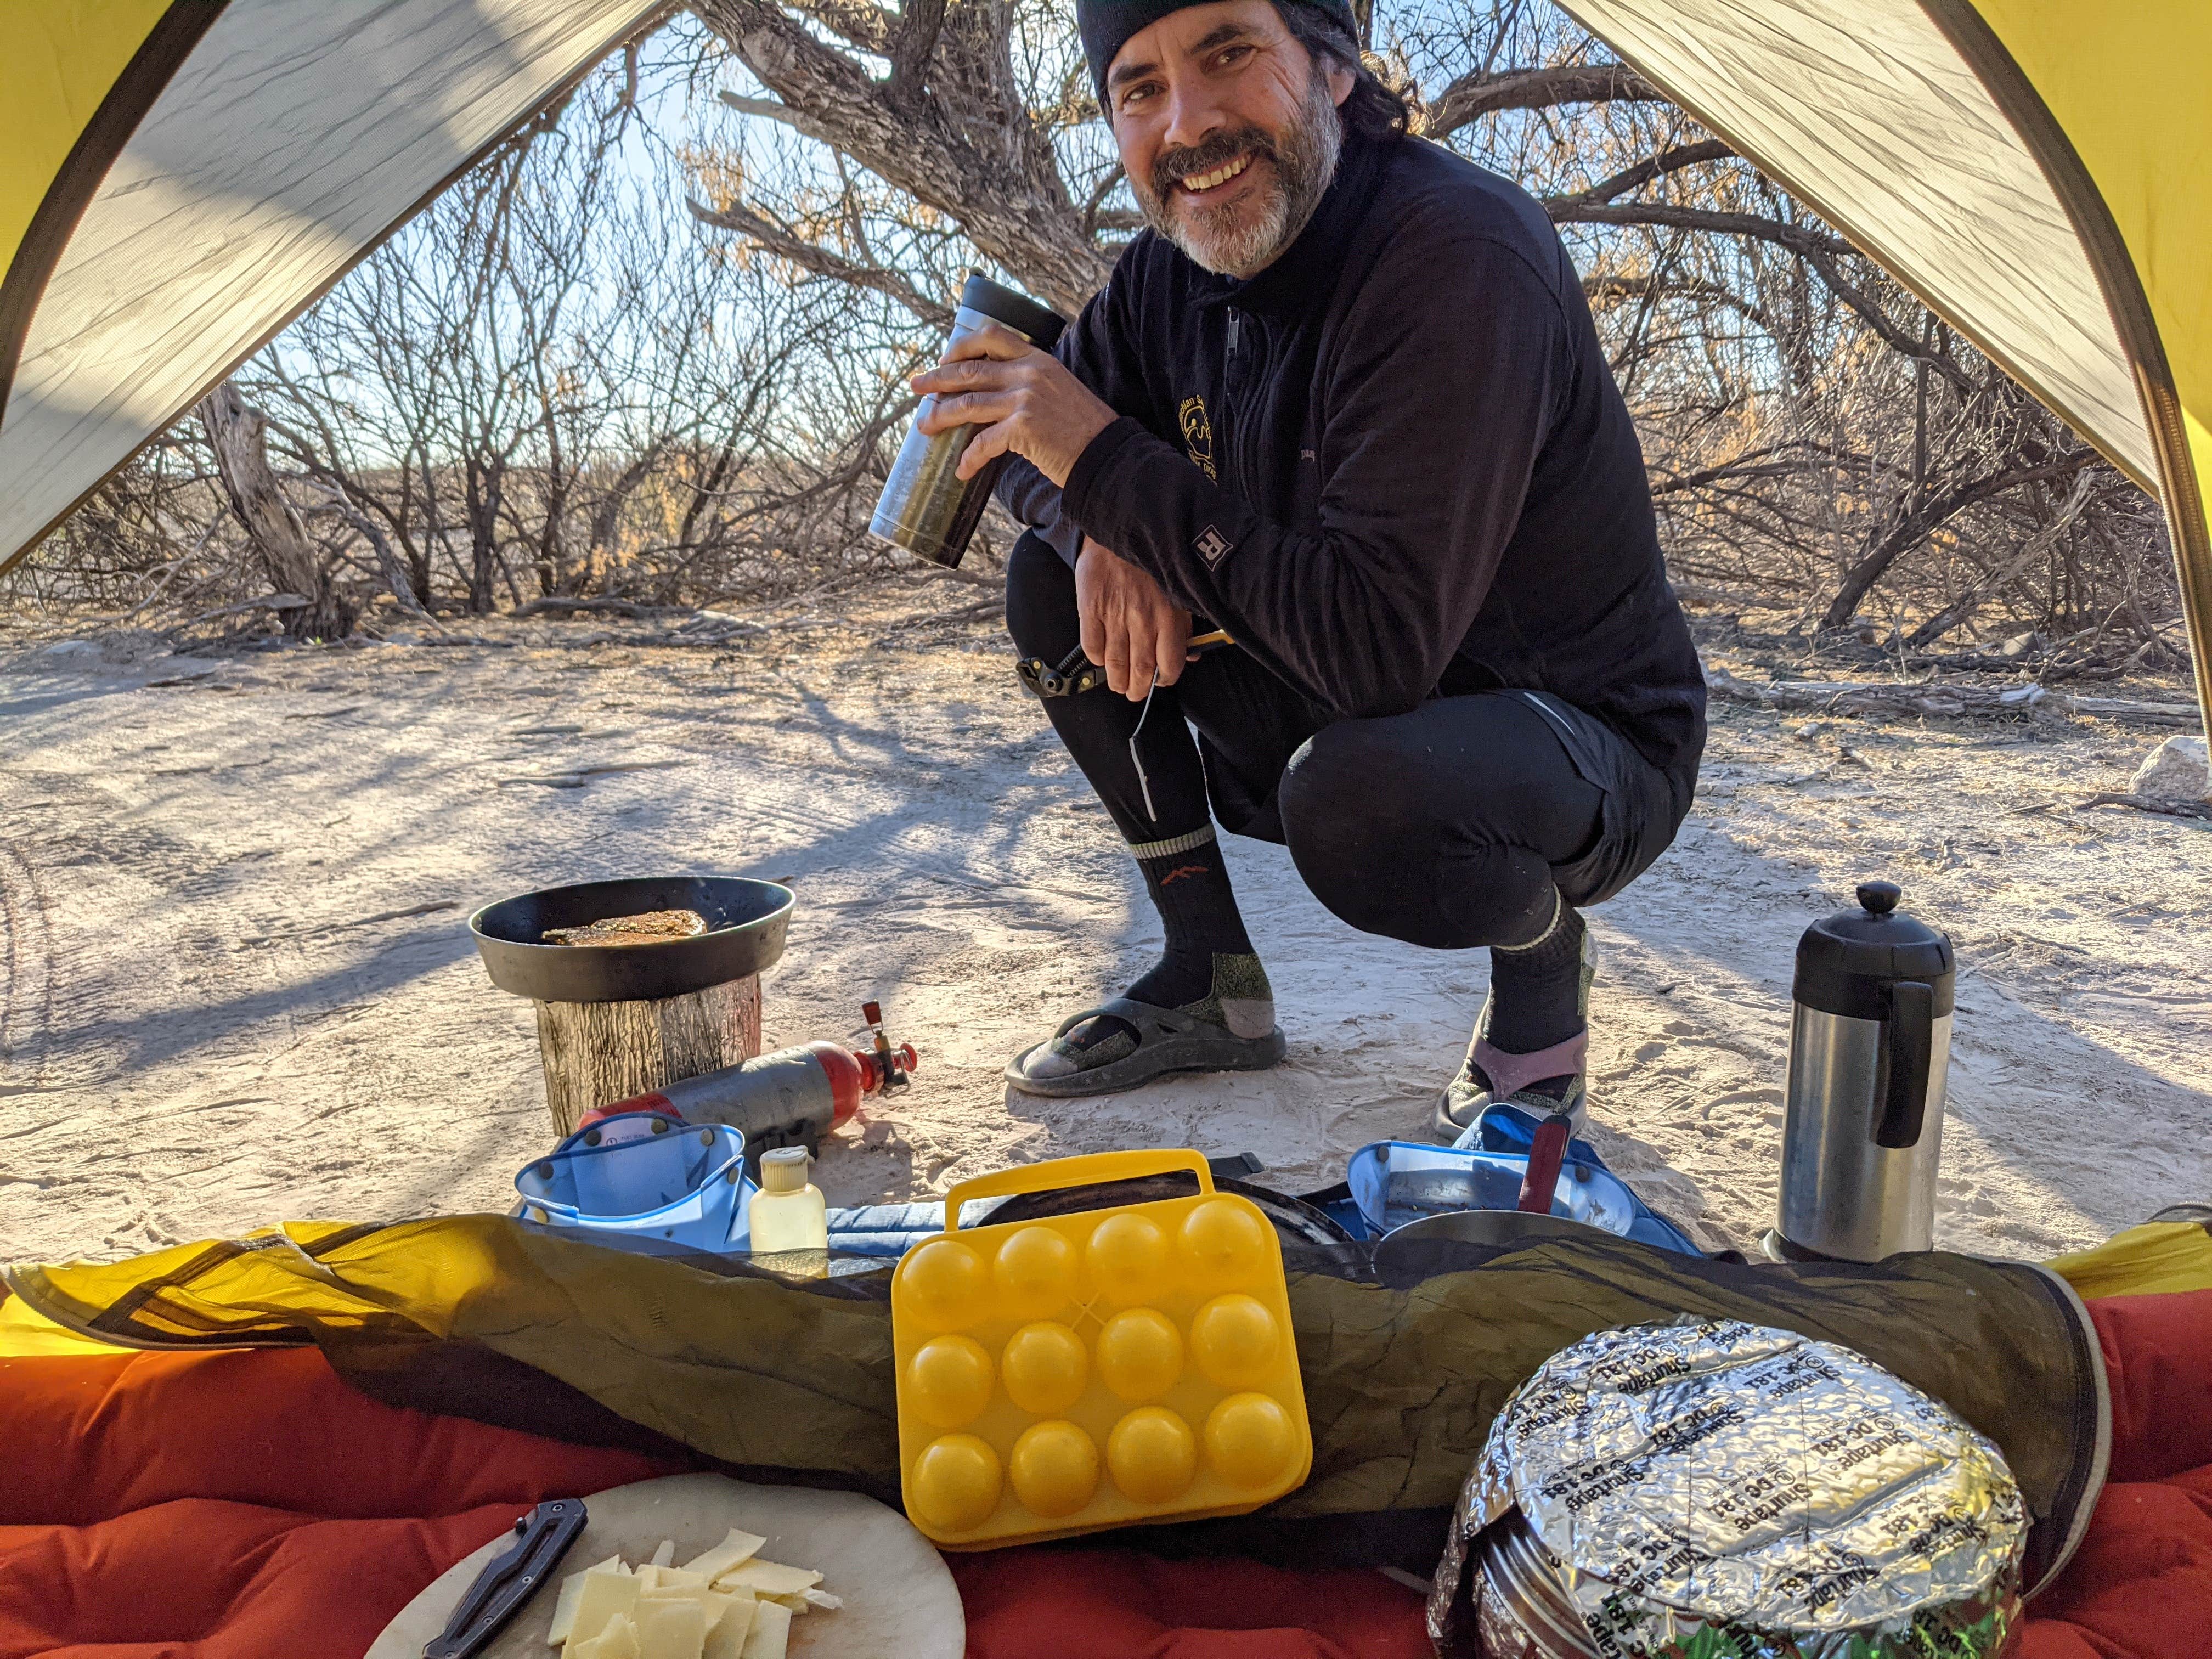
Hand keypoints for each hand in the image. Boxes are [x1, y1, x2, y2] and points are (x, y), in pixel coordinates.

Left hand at [910, 319, 1116, 485]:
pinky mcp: (1023, 429)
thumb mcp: (1059, 390)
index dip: (961, 346)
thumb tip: (996, 393)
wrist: (1107, 455)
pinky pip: (983, 443)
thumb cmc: (1083, 429)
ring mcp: (1025, 400)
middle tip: (916, 387)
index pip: (990, 336)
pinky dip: (969, 458)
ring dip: (940, 416)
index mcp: (1038, 359)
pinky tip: (962, 470)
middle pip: (969, 370)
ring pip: (968, 404)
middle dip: (936, 378)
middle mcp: (1029, 373)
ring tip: (924, 427)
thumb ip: (1031, 383)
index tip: (945, 358)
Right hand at [1078, 536, 1190, 698]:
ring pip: (1114, 665)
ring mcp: (1114, 615)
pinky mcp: (1090, 607)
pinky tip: (1102, 658)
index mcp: (1169, 616)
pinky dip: (1097, 659)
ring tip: (1118, 685)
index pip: (1169, 665)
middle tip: (1134, 692)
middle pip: (1141, 672)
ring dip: (1117, 682)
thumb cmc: (1153, 560)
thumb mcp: (1178, 590)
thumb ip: (1184, 625)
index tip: (1160, 681)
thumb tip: (1190, 656)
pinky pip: (1091, 647)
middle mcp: (1142, 620)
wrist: (1121, 525)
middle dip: (1138, 690)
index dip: (1165, 680)